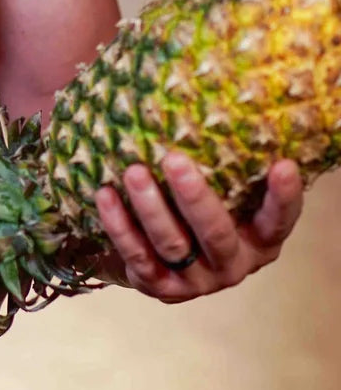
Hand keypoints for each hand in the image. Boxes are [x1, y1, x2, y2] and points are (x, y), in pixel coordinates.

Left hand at [92, 153, 303, 303]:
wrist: (168, 263)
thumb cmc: (203, 213)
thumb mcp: (228, 195)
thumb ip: (232, 168)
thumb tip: (221, 102)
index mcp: (259, 241)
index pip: (278, 222)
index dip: (283, 197)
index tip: (283, 165)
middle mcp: (233, 264)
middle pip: (216, 234)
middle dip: (195, 198)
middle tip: (174, 159)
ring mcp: (196, 281)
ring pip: (172, 245)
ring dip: (150, 208)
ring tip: (133, 171)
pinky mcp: (159, 287)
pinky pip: (136, 255)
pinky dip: (119, 225)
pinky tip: (105, 194)